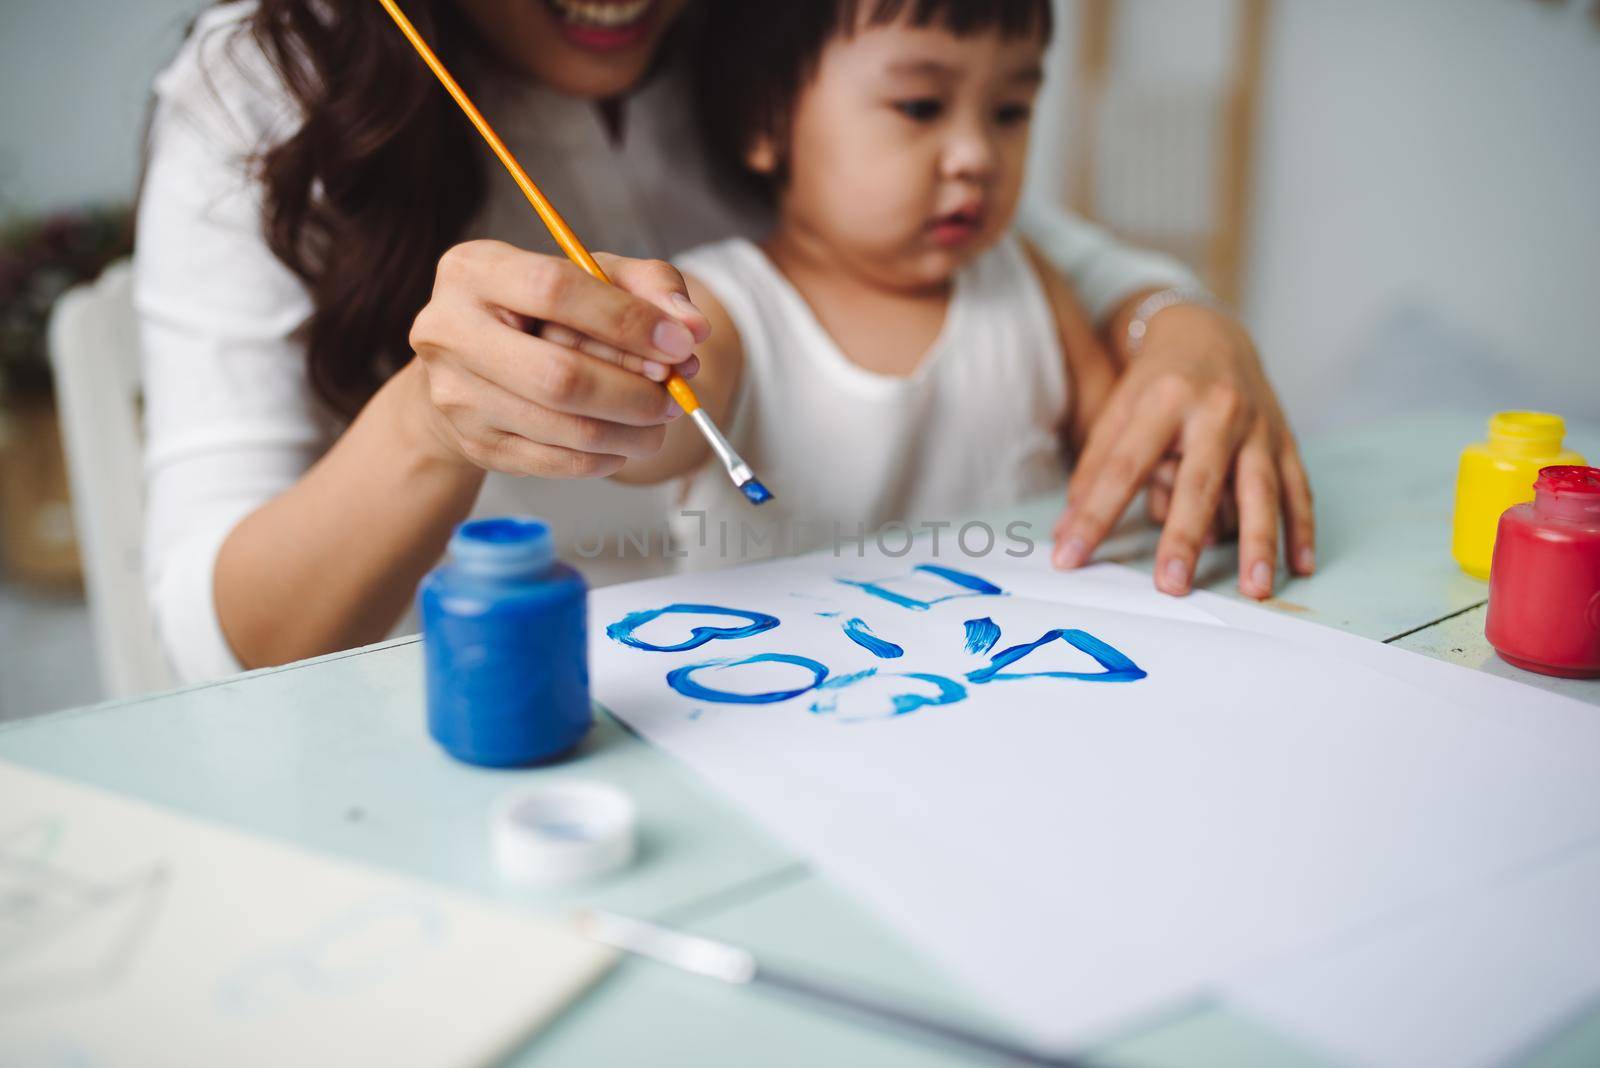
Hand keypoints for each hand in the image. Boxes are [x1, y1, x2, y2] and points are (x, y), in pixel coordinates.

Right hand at [406, 240, 707, 478]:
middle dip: (633, 391)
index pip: (556, 290)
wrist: (467, 369)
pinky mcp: (473, 443)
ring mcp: (456, 394)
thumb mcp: (590, 277)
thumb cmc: (538, 313)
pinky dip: (606, 457)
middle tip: (674, 396)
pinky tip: (624, 442)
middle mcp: (448, 330)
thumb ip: (647, 285)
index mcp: (474, 270)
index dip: (626, 320)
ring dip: (630, 431)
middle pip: (560, 374)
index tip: (680, 344)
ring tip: (659, 421)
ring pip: (564, 427)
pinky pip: (556, 463)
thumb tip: (693, 327)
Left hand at [1051, 304, 1314, 598]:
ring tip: (1255, 588)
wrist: (1210, 334)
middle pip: (1199, 482)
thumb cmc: (1156, 382)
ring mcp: (1257, 425)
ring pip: (1260, 489)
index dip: (1095, 515)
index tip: (1070, 558)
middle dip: (1184, 536)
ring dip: (1259, 541)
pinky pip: (1297, 486)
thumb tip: (1065, 532)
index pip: (1123, 467)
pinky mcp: (1286, 438)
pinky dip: (1301, 527)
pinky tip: (1300, 564)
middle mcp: (1216, 410)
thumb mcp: (1117, 411)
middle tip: (1172, 586)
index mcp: (1164, 400)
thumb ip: (1093, 470)